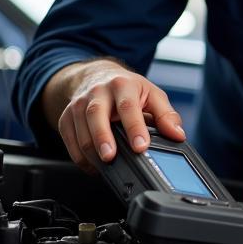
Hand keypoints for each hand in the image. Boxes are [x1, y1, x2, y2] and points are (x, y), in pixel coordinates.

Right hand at [49, 59, 184, 171]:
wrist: (96, 76)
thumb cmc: (128, 89)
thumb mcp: (152, 95)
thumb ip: (166, 115)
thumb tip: (178, 135)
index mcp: (123, 85)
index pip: (128, 106)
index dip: (135, 128)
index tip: (141, 146)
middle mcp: (98, 92)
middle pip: (96, 115)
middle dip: (103, 138)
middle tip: (111, 158)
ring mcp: (79, 105)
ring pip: (80, 131)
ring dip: (91, 152)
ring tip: (105, 167)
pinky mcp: (65, 118)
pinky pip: (69, 141)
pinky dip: (80, 158)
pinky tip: (94, 166)